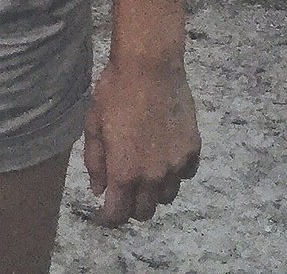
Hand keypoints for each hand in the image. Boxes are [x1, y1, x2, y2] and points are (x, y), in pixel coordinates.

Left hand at [84, 55, 200, 225]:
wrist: (150, 67)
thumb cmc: (114, 92)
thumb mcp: (93, 125)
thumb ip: (95, 162)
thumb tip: (99, 190)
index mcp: (124, 172)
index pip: (118, 213)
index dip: (109, 218)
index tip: (104, 215)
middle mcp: (153, 176)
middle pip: (145, 212)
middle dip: (131, 208)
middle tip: (123, 193)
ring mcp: (176, 165)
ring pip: (167, 197)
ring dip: (154, 192)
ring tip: (145, 174)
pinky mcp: (193, 150)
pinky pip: (186, 175)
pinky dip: (175, 174)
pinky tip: (165, 158)